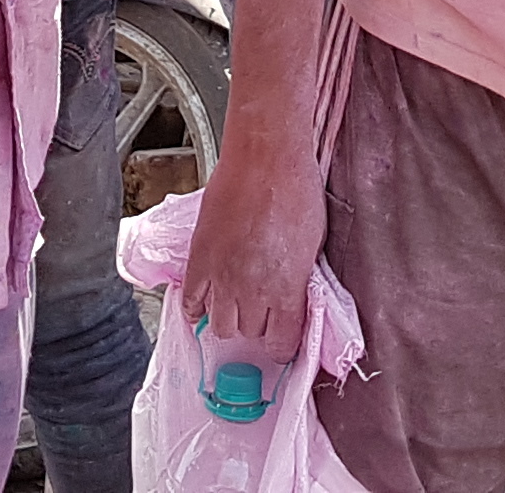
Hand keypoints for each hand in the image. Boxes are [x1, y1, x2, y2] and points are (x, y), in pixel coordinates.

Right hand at [177, 134, 325, 365]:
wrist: (265, 159)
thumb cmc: (296, 190)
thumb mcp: (315, 243)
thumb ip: (301, 279)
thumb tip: (295, 296)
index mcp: (286, 289)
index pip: (282, 344)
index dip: (283, 345)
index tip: (284, 338)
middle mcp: (252, 290)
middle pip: (250, 334)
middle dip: (259, 325)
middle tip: (263, 308)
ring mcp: (221, 277)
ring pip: (220, 325)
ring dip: (230, 317)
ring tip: (237, 301)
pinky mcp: (199, 259)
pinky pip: (190, 302)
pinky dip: (196, 307)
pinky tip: (206, 300)